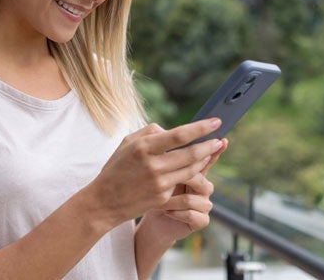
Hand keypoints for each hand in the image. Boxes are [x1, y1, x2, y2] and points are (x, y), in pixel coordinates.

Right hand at [84, 120, 225, 228]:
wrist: (104, 202)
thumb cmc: (116, 168)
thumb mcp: (127, 143)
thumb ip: (150, 133)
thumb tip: (171, 130)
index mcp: (143, 147)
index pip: (179, 135)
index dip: (201, 128)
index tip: (215, 121)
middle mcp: (153, 165)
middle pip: (191, 154)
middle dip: (210, 145)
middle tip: (220, 139)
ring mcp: (159, 183)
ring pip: (191, 169)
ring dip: (204, 160)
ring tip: (211, 151)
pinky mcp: (162, 197)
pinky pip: (181, 182)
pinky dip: (191, 173)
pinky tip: (196, 167)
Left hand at [137, 138, 226, 244]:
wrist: (150, 219)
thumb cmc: (152, 192)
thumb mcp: (156, 171)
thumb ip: (163, 154)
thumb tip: (163, 132)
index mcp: (195, 172)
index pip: (206, 158)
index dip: (215, 149)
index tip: (222, 140)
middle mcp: (203, 186)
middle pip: (201, 177)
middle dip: (183, 179)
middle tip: (165, 179)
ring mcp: (204, 204)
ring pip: (195, 197)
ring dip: (175, 200)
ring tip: (159, 202)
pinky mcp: (201, 220)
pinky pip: (194, 214)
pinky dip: (176, 213)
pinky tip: (165, 212)